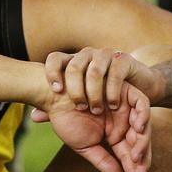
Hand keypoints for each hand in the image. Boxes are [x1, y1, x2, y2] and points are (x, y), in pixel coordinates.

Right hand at [32, 79, 152, 171]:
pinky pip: (142, 103)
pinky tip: (138, 129)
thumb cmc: (67, 120)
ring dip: (142, 142)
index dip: (134, 169)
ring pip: (143, 126)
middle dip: (142, 160)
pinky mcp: (127, 92)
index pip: (129, 154)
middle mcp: (124, 122)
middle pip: (140, 143)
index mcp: (116, 134)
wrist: (55, 98)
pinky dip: (143, 115)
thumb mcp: (86, 146)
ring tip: (135, 157)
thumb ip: (103, 161)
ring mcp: (127, 107)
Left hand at [40, 48, 162, 113]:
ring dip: (95, 92)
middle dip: (76, 89)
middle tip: (80, 107)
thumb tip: (33, 116)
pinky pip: (116, 72)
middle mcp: (88, 55)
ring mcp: (107, 55)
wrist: (137, 90)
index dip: (52, 71)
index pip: (56, 58)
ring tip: (96, 110)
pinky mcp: (124, 60)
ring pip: (95, 69)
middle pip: (75, 65)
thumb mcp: (80, 104)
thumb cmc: (104, 98)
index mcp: (74, 62)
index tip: (55, 90)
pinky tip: (113, 104)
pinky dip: (113, 90)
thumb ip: (59, 108)